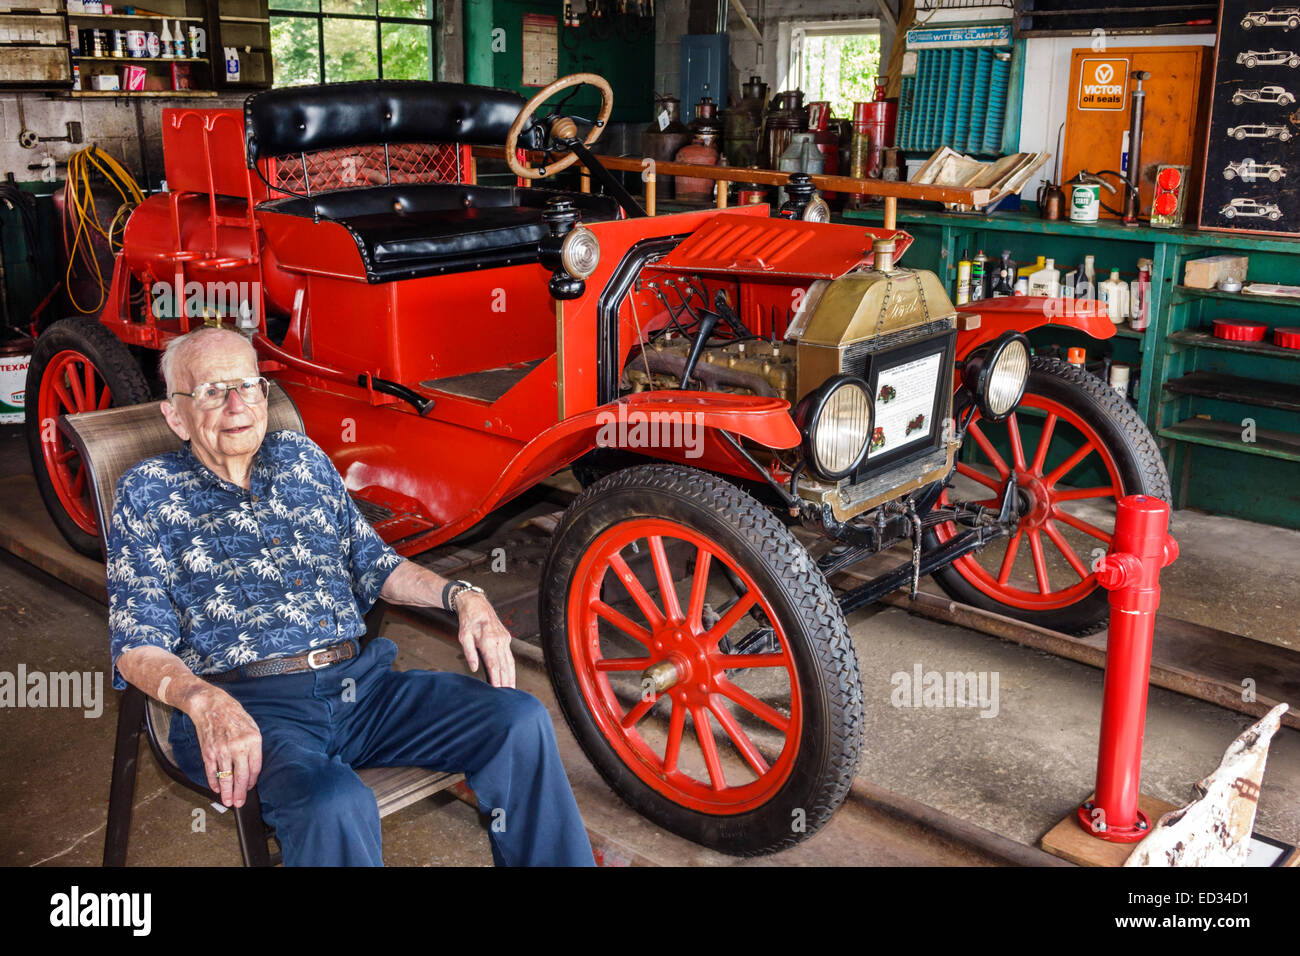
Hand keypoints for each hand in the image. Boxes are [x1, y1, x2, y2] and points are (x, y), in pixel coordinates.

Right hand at [184, 685, 262, 807]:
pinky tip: (216, 789)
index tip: (249, 788)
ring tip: (228, 802)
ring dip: (227, 792)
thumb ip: (253, 747)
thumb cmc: (234, 715)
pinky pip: (212, 772)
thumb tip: (252, 768)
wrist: (212, 706)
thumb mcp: (252, 727)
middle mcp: (238, 746)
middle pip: (241, 776)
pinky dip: (214, 782)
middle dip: (240, 793)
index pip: (255, 768)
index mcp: (253, 740)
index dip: (252, 781)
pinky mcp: (208, 752)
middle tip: (240, 803)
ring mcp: (222, 750)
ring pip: (226, 778)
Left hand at [457, 592, 516, 688]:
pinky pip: (510, 655)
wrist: (476, 604)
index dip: (496, 679)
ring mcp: (504, 639)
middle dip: (507, 681)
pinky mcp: (506, 637)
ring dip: (511, 675)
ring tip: (512, 688)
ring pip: (510, 661)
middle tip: (509, 694)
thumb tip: (475, 668)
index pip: (494, 665)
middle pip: (505, 665)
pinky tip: (510, 674)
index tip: (497, 689)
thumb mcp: (463, 637)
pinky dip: (511, 666)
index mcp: (488, 640)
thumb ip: (470, 654)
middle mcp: (499, 640)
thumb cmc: (469, 620)